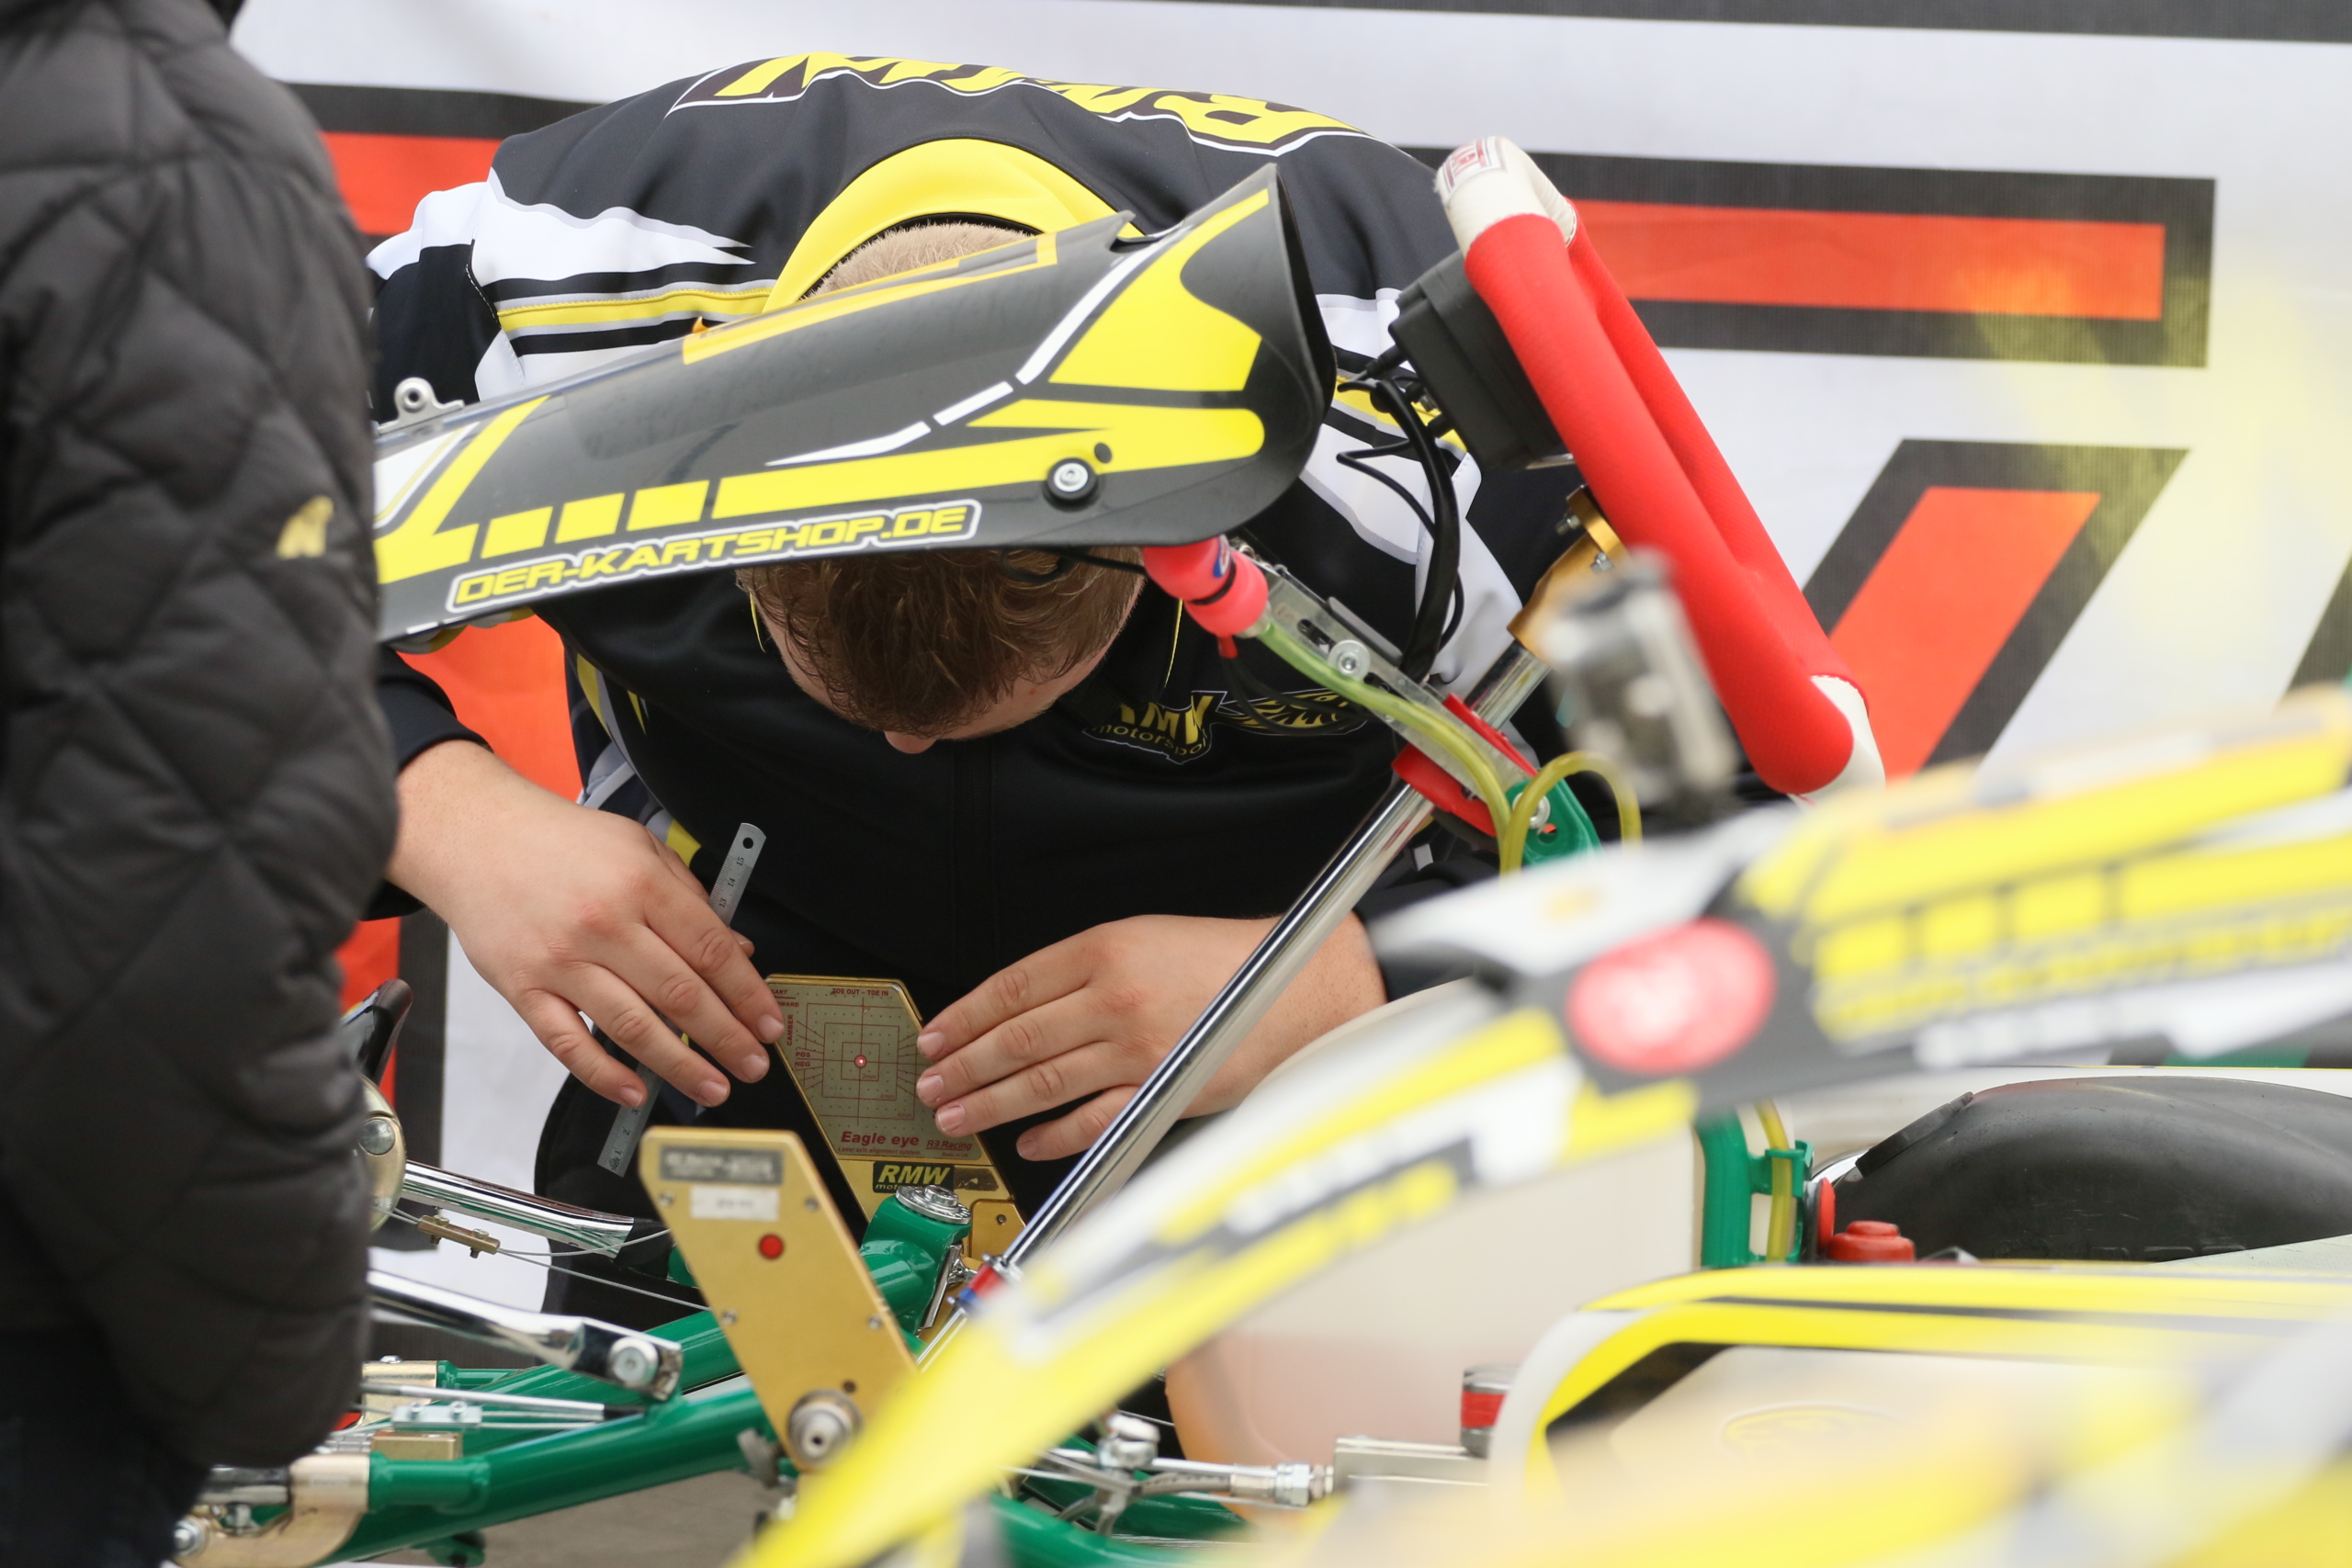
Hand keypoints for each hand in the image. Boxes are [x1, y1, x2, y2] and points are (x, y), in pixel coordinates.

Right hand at [388, 741, 781, 1107]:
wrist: (476, 837)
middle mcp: (604, 924)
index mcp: (641, 885)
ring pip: (633, 1027)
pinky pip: (568, 1043)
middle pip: (681, 995)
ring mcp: (562, 961)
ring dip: (680, 1066)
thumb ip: (691, 897)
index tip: (770, 1024)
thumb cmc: (561, 841)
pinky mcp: (523, 988)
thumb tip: (738, 951)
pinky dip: (604, 1074)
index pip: (711, 951)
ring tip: (715, 1087)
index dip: (747, 994)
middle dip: (727, 1037)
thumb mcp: (639, 846)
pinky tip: (637, 1091)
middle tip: (754, 1066)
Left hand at [912, 913, 1385, 1160]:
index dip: (964, 1016)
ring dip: (989, 1101)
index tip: (934, 1036)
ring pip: (1041, 1079)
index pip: (1011, 987)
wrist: (1302, 984)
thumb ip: (1084, 969)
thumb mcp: (1145, 938)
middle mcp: (1114, 995)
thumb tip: (1019, 1008)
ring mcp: (1135, 1046)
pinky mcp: (1161, 1087)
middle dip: (962, 1065)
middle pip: (1016, 1036)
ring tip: (955, 1114)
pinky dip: (1052, 1134)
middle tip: (929, 1084)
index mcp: (1104, 949)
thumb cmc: (1227, 962)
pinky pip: (1091, 1118)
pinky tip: (1025, 1141)